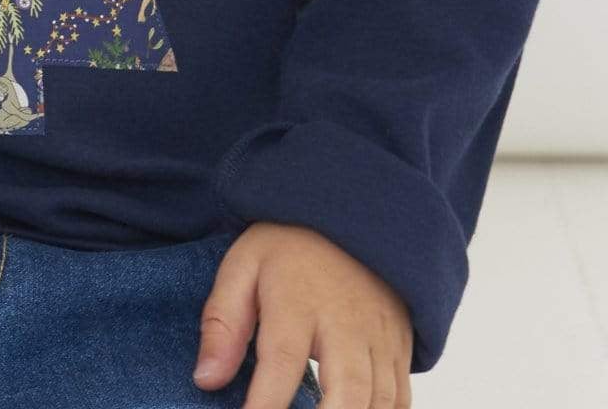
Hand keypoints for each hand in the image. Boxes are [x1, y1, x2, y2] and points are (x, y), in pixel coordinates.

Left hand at [193, 221, 412, 406]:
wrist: (348, 217)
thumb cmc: (287, 248)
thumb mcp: (242, 267)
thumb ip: (223, 322)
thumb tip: (207, 380)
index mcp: (298, 299)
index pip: (282, 360)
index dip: (266, 403)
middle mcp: (346, 323)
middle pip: (346, 392)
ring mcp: (380, 337)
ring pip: (378, 402)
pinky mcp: (400, 348)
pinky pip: (399, 399)